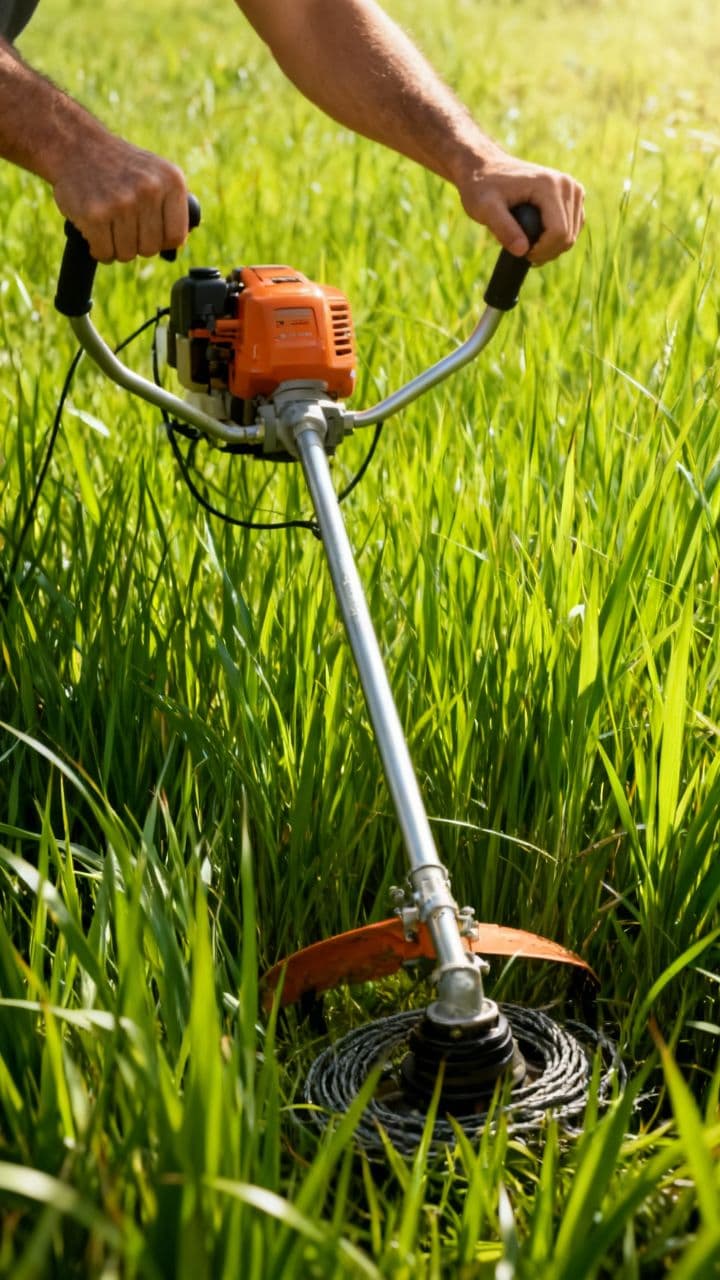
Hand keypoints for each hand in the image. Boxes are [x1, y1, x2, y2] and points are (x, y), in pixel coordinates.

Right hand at [52, 130, 188, 262]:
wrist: (75, 144)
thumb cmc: (118, 166)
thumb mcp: (155, 174)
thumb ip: (171, 205)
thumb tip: (177, 246)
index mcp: (171, 180)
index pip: (176, 237)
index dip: (160, 242)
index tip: (147, 233)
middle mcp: (150, 189)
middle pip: (150, 249)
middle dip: (135, 245)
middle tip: (122, 225)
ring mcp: (122, 202)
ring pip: (127, 254)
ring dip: (116, 248)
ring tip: (108, 225)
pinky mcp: (95, 214)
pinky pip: (104, 253)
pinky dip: (98, 249)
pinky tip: (94, 231)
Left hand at [457, 147, 584, 264]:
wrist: (486, 167)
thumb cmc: (482, 186)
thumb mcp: (485, 208)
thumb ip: (503, 228)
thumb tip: (523, 251)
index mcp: (549, 185)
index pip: (559, 232)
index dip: (541, 251)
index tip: (521, 254)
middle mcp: (567, 185)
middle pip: (567, 236)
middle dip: (546, 252)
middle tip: (522, 253)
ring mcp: (573, 189)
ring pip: (572, 234)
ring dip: (552, 248)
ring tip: (528, 247)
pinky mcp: (574, 195)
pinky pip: (574, 227)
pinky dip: (558, 239)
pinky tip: (539, 241)